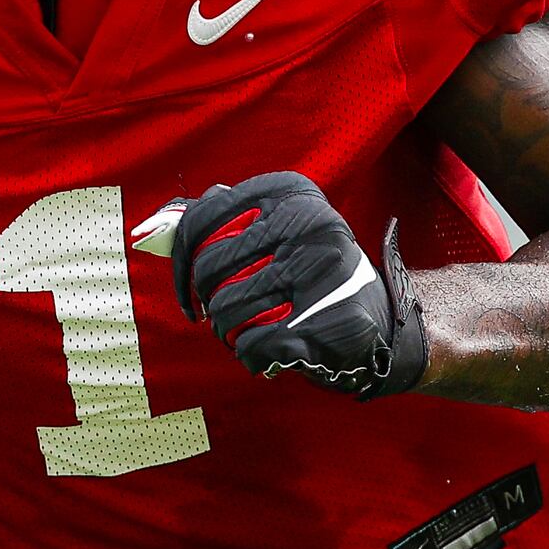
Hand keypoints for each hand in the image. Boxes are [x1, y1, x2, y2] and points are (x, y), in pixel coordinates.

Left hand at [161, 172, 428, 398]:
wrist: (381, 326)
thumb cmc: (313, 277)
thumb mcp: (280, 233)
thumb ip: (227, 222)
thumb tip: (167, 220)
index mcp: (291, 191)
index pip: (200, 221)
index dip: (181, 266)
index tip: (189, 292)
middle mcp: (310, 222)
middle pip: (209, 270)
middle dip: (210, 304)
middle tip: (230, 316)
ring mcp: (322, 271)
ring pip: (226, 310)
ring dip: (230, 332)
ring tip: (253, 332)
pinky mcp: (328, 320)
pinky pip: (251, 344)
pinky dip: (252, 356)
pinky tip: (273, 352)